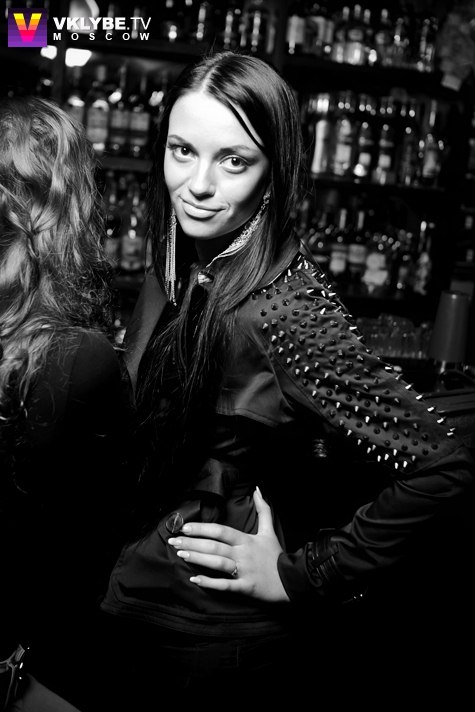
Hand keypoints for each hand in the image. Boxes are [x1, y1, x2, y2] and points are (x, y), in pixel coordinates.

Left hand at [168, 487, 289, 602]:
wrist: (292, 580)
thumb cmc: (276, 555)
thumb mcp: (270, 530)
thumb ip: (263, 509)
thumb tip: (257, 489)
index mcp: (246, 540)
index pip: (221, 531)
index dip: (203, 528)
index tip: (185, 527)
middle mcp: (243, 554)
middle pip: (215, 546)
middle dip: (193, 543)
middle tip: (174, 541)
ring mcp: (244, 570)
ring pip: (218, 563)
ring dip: (198, 558)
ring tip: (181, 554)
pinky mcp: (245, 587)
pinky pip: (225, 585)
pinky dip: (209, 583)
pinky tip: (195, 579)